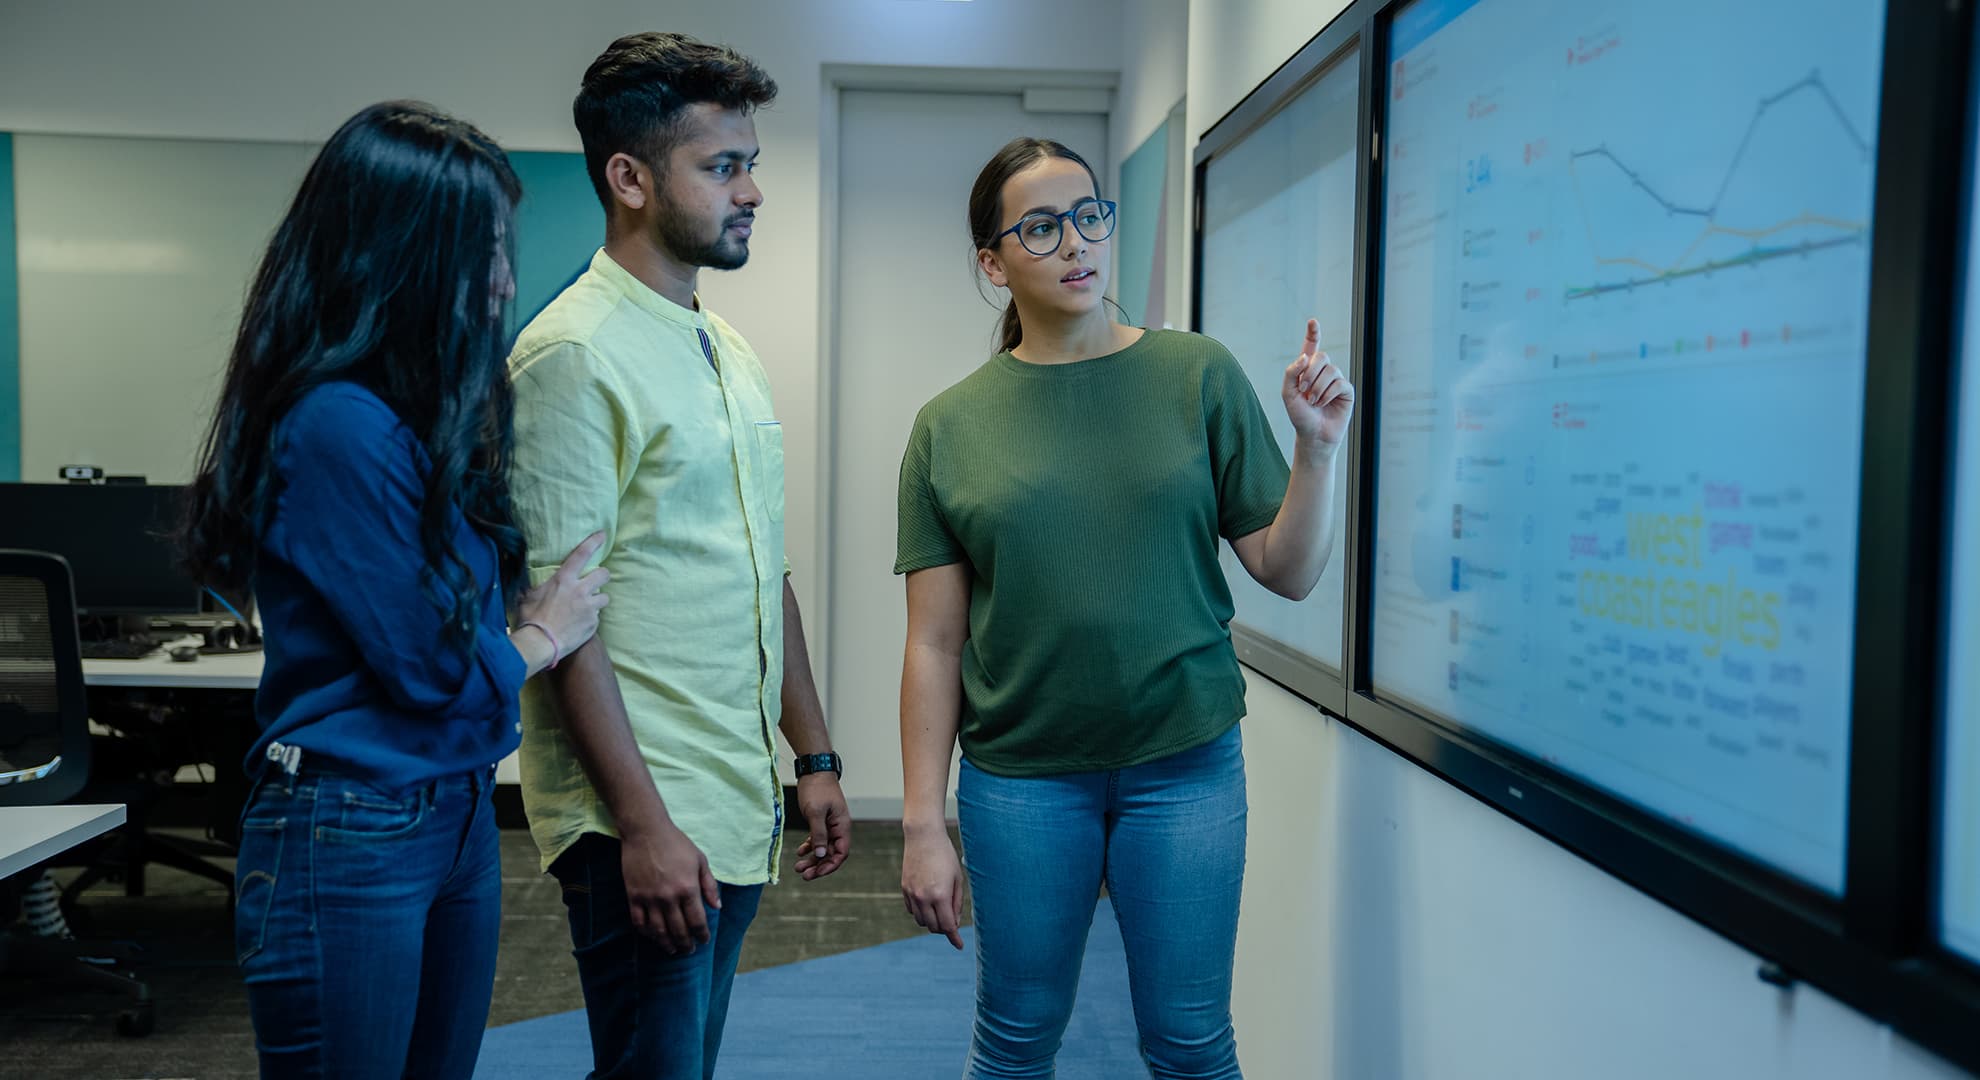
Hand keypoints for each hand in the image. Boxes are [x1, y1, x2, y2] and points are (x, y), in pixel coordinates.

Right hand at [519, 531, 610, 659]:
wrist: (541, 643)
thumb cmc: (530, 619)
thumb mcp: (527, 597)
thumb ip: (534, 587)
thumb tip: (526, 581)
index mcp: (563, 580)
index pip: (581, 554)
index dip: (593, 542)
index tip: (602, 535)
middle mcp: (580, 590)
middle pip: (603, 574)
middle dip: (602, 576)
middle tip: (595, 581)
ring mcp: (589, 607)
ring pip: (604, 597)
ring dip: (597, 599)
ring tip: (586, 606)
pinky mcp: (594, 623)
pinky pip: (597, 616)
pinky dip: (591, 618)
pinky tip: (580, 624)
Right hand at [619, 820, 720, 954]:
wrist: (645, 832)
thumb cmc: (676, 844)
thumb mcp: (700, 860)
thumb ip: (709, 885)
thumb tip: (717, 907)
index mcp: (688, 888)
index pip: (697, 921)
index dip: (702, 935)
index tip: (704, 940)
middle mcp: (669, 897)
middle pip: (679, 930)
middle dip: (686, 944)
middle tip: (689, 950)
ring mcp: (649, 899)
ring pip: (658, 931)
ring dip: (667, 944)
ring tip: (672, 950)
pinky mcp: (633, 896)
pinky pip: (639, 922)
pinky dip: (647, 933)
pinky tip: (653, 937)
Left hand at [793, 773, 851, 880]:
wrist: (814, 770)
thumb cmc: (817, 788)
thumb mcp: (815, 812)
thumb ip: (818, 834)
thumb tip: (819, 854)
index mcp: (841, 826)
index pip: (841, 853)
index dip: (830, 865)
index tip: (816, 873)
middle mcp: (838, 828)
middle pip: (831, 853)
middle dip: (818, 866)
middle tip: (804, 875)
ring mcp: (830, 825)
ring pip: (823, 848)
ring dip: (812, 859)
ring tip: (799, 868)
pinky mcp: (821, 821)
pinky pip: (817, 839)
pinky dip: (809, 847)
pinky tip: (800, 853)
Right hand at [901, 825, 964, 949]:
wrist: (923, 836)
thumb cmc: (945, 855)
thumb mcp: (957, 878)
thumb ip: (957, 903)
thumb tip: (955, 923)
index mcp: (940, 895)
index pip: (948, 925)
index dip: (954, 938)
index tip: (959, 945)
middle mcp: (924, 897)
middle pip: (934, 927)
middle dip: (944, 929)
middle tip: (952, 922)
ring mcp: (912, 894)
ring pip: (921, 921)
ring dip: (932, 922)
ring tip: (941, 912)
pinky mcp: (904, 889)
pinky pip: (912, 911)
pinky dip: (921, 912)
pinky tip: (929, 904)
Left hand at [1282, 318, 1353, 447]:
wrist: (1312, 435)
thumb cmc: (1299, 415)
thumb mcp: (1287, 393)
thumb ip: (1291, 372)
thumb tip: (1306, 356)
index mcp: (1307, 369)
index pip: (1311, 346)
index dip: (1313, 333)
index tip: (1312, 321)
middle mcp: (1323, 372)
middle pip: (1321, 356)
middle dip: (1310, 372)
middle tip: (1303, 389)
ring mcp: (1336, 380)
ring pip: (1331, 370)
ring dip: (1318, 387)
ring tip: (1313, 401)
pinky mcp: (1346, 391)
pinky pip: (1339, 383)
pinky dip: (1327, 394)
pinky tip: (1323, 404)